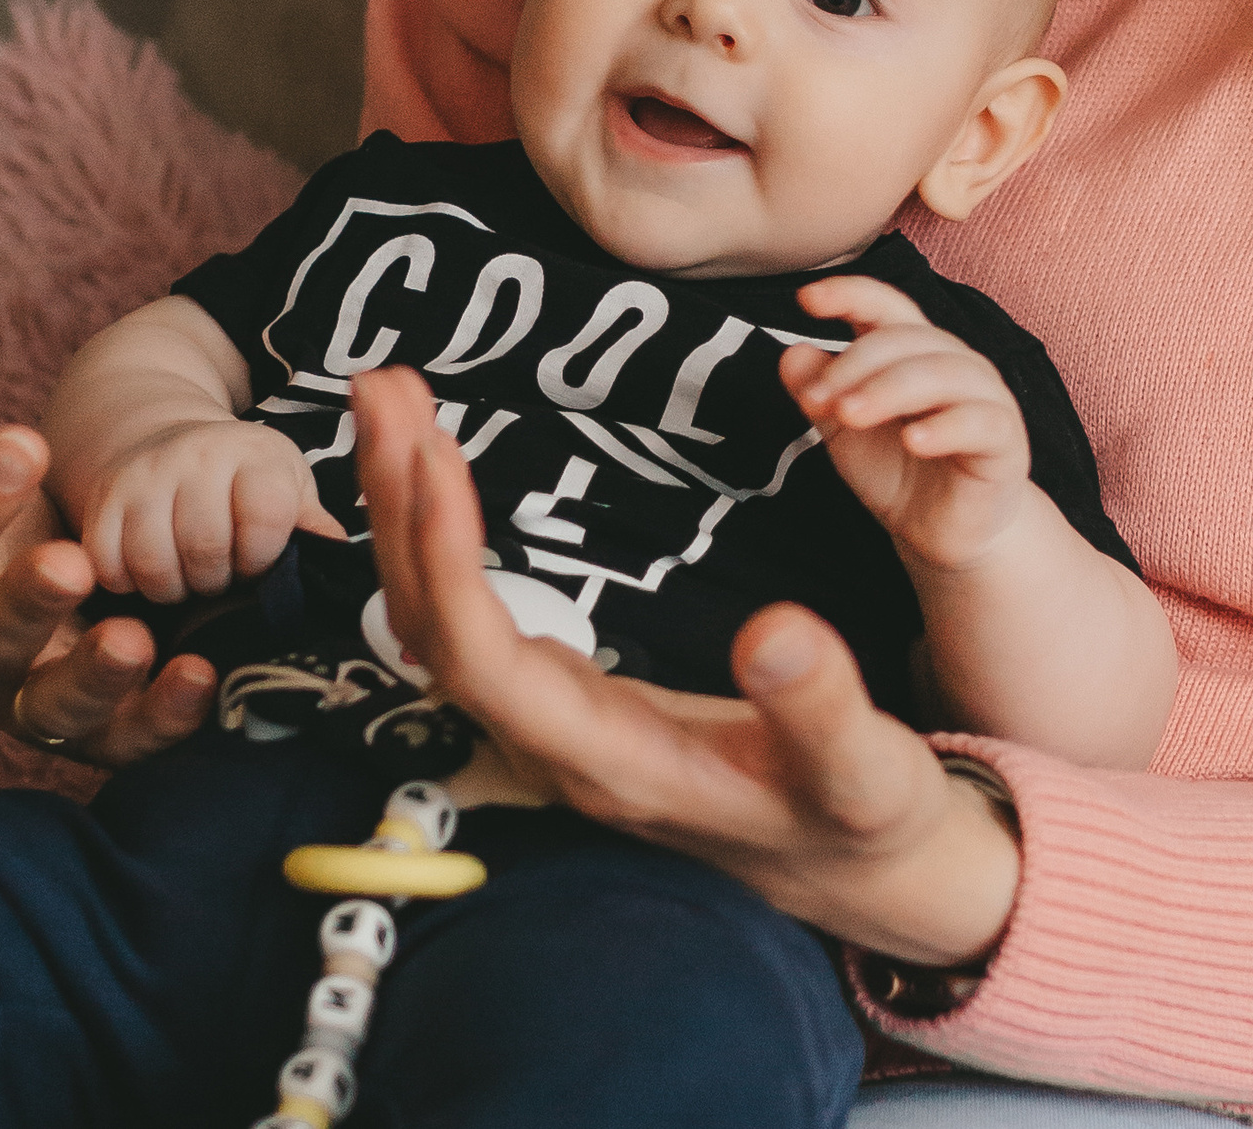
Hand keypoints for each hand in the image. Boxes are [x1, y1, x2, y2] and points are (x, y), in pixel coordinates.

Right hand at [0, 305, 215, 765]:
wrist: (51, 558)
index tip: (21, 443)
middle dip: (23, 604)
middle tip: (70, 562)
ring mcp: (28, 700)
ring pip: (49, 711)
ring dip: (90, 678)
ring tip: (132, 638)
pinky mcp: (96, 732)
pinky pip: (125, 741)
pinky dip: (161, 718)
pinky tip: (200, 676)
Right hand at [76, 418, 344, 602]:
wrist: (169, 439)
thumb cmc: (243, 480)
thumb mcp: (288, 488)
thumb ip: (310, 523)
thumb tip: (337, 557)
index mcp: (256, 455)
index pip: (264, 515)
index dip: (262, 555)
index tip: (257, 561)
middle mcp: (198, 454)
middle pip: (204, 547)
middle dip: (216, 580)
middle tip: (219, 576)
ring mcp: (145, 474)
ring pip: (152, 561)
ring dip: (172, 588)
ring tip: (186, 579)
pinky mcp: (103, 497)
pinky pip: (108, 563)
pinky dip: (127, 583)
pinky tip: (148, 573)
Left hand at [352, 365, 1017, 965]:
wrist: (853, 867)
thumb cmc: (861, 818)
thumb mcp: (868, 772)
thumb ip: (821, 709)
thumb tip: (772, 631)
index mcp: (612, 764)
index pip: (482, 660)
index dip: (445, 560)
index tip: (436, 454)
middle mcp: (555, 746)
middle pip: (431, 625)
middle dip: (397, 503)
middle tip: (385, 384)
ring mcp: (548, 721)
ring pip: (436, 615)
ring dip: (404, 504)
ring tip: (393, 396)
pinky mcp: (557, 695)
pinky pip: (465, 609)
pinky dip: (437, 527)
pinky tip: (432, 463)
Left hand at [779, 275, 1034, 574]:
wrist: (941, 533)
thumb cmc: (899, 472)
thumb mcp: (844, 433)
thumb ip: (819, 393)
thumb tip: (791, 354)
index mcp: (912, 353)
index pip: (885, 307)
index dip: (849, 294)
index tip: (806, 299)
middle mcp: (952, 363)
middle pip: (906, 339)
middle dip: (854, 365)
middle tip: (816, 400)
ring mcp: (984, 398)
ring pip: (943, 373)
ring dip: (889, 389)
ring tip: (849, 415)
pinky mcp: (1004, 441)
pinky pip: (980, 421)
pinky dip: (944, 427)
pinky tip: (913, 440)